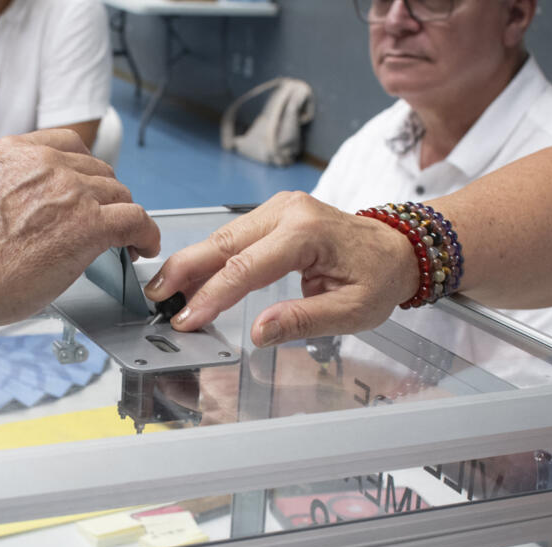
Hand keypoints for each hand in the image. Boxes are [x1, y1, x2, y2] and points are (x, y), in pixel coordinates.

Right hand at [0, 129, 159, 326]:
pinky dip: (146, 234)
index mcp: (15, 152)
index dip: (86, 170)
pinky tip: (143, 246)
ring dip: (123, 217)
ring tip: (125, 239)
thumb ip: (16, 190)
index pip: (69, 146)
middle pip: (99, 172)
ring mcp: (70, 191)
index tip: (90, 187)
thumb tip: (37, 213)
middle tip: (105, 221)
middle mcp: (45, 164)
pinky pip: (136, 220)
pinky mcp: (89, 224)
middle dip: (104, 198)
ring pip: (119, 194)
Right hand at [144, 191, 416, 346]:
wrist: (398, 248)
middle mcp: (287, 212)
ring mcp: (278, 208)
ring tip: (164, 291)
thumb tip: (258, 333)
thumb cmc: (378, 279)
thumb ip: (303, 320)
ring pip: (223, 237)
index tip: (186, 320)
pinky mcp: (273, 213)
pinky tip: (192, 280)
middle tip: (153, 296)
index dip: (212, 297)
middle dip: (184, 270)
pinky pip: (235, 237)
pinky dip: (211, 259)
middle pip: (223, 243)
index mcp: (306, 233)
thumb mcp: (351, 311)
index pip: (246, 268)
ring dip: (192, 265)